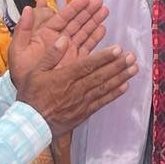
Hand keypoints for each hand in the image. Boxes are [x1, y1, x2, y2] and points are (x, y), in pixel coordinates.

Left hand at [8, 0, 109, 85]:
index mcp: (46, 34)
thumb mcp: (18, 50)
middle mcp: (60, 40)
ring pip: (84, 32)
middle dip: (88, 11)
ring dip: (94, 21)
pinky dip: (95, 38)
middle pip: (76, 22)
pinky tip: (103, 29)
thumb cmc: (21, 72)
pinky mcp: (76, 61)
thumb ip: (23, 29)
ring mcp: (69, 50)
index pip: (63, 17)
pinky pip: (87, 47)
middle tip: (100, 1)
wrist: (30, 96)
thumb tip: (29, 8)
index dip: (74, 7)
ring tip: (105, 10)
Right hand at [15, 44, 138, 138]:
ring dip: (120, 77)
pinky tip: (125, 87)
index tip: (118, 49)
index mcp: (64, 77)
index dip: (104, 57)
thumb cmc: (31, 96)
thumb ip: (50, 55)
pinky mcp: (84, 112)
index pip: (88, 65)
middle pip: (101, 75)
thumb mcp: (34, 72)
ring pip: (104, 87)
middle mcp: (76, 89)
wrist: (31, 124)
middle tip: (132, 56)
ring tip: (134, 69)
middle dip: (118, 65)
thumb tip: (63, 39)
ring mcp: (82, 102)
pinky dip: (114, 94)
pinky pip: (102, 102)